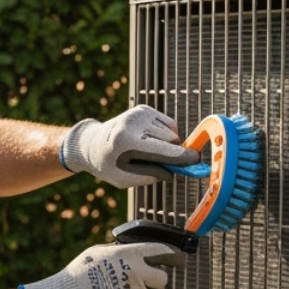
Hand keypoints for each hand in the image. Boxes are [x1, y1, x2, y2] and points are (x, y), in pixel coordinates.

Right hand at [17, 241, 185, 288]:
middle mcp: (136, 271)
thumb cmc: (76, 276)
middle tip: (138, 286)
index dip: (175, 257)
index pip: (163, 251)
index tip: (180, 261)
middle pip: (162, 279)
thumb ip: (120, 254)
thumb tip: (134, 255)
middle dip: (153, 283)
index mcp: (129, 253)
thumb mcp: (98, 254)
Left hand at [59, 105, 199, 187]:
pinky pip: (169, 124)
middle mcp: (134, 123)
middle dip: (172, 153)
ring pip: (172, 132)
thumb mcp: (124, 179)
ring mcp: (139, 113)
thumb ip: (150, 175)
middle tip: (160, 163)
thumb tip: (175, 171)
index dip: (181, 156)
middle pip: (171, 140)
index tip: (196, 160)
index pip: (161, 149)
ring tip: (146, 151)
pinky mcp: (143, 109)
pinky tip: (150, 140)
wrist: (92, 143)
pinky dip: (165, 135)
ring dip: (167, 145)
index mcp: (127, 142)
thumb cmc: (108, 165)